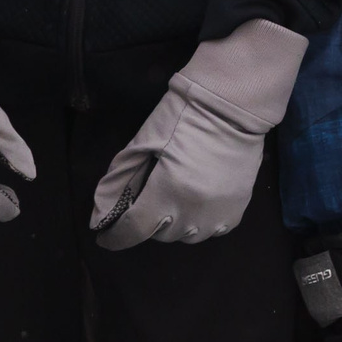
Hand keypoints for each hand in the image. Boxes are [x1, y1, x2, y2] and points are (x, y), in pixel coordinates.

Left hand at [92, 20, 306, 248]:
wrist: (234, 105)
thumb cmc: (184, 116)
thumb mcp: (144, 141)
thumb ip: (121, 178)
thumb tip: (102, 210)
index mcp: (167, 191)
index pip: (134, 230)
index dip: (116, 237)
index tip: (107, 236)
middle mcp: (193, 210)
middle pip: (160, 234)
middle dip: (148, 221)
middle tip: (148, 200)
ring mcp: (219, 212)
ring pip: (188, 235)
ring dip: (175, 224)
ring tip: (174, 201)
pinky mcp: (238, 208)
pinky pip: (214, 230)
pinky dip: (202, 222)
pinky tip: (198, 204)